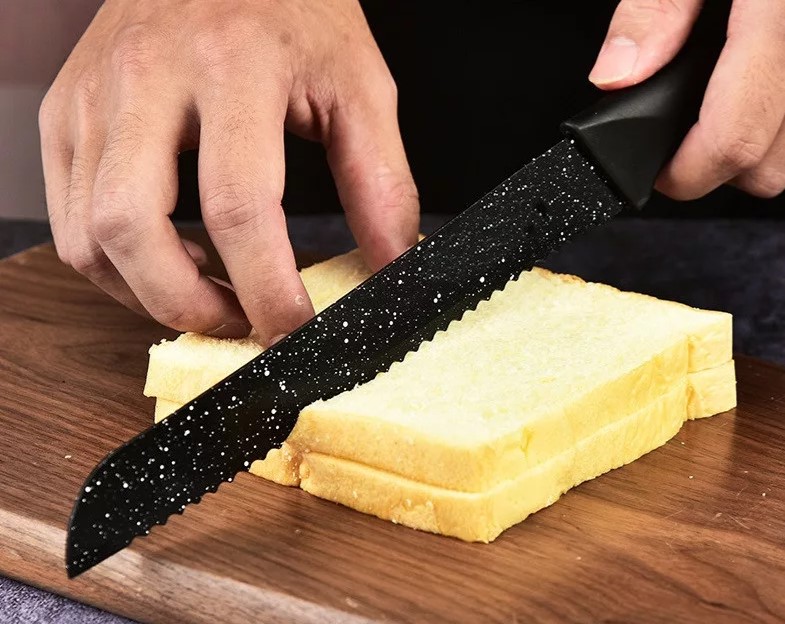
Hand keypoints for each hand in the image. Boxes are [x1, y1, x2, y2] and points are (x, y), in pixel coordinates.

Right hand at [39, 0, 418, 344]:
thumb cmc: (294, 11)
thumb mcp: (360, 85)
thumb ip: (382, 181)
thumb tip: (393, 267)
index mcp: (232, 65)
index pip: (238, 205)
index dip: (267, 290)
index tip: (295, 331)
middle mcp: (147, 75)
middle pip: (134, 229)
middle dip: (189, 306)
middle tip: (243, 324)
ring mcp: (92, 94)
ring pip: (89, 236)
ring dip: (148, 293)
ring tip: (211, 294)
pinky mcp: (66, 112)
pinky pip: (70, 216)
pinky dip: (116, 262)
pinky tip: (169, 256)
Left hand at [589, 0, 784, 199]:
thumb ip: (657, 10)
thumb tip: (617, 74)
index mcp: (777, 21)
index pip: (735, 139)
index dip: (685, 173)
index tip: (657, 169)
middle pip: (772, 165)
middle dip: (718, 166)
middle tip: (683, 134)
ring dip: (756, 143)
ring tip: (721, 102)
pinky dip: (779, 115)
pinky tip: (752, 84)